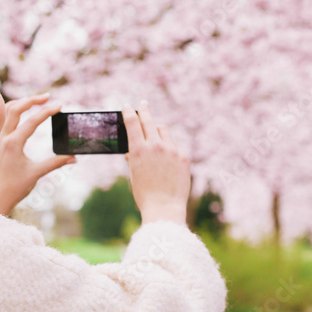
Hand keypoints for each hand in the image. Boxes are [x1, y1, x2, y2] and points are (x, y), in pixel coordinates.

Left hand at [0, 93, 74, 215]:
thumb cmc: (15, 187)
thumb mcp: (37, 173)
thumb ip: (55, 163)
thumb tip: (74, 158)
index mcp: (13, 144)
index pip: (32, 121)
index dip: (47, 112)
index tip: (59, 106)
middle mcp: (4, 138)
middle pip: (16, 108)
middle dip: (32, 100)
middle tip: (48, 97)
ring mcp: (0, 138)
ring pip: (8, 111)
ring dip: (22, 103)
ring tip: (37, 101)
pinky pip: (5, 119)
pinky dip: (14, 111)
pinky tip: (23, 111)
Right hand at [122, 100, 189, 224]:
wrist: (164, 207)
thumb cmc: (145, 194)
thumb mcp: (133, 174)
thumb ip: (133, 158)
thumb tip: (131, 150)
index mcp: (138, 150)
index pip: (132, 122)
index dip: (129, 111)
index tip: (127, 107)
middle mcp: (155, 146)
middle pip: (149, 120)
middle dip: (144, 110)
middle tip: (143, 104)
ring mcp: (171, 150)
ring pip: (163, 130)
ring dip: (157, 130)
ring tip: (155, 135)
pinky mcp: (183, 156)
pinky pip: (175, 144)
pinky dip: (169, 146)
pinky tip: (167, 156)